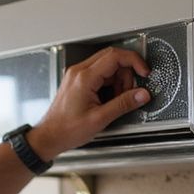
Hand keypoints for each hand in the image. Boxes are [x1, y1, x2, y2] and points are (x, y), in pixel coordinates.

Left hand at [28, 46, 150, 160]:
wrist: (50, 136)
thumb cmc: (67, 129)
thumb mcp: (100, 119)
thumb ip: (123, 104)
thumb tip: (142, 94)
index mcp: (84, 77)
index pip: (115, 56)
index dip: (134, 61)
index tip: (144, 72)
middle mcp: (79, 71)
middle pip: (112, 57)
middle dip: (126, 73)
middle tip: (130, 92)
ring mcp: (77, 75)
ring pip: (107, 65)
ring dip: (118, 80)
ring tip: (116, 100)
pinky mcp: (77, 80)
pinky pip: (99, 73)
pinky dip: (109, 83)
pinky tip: (108, 99)